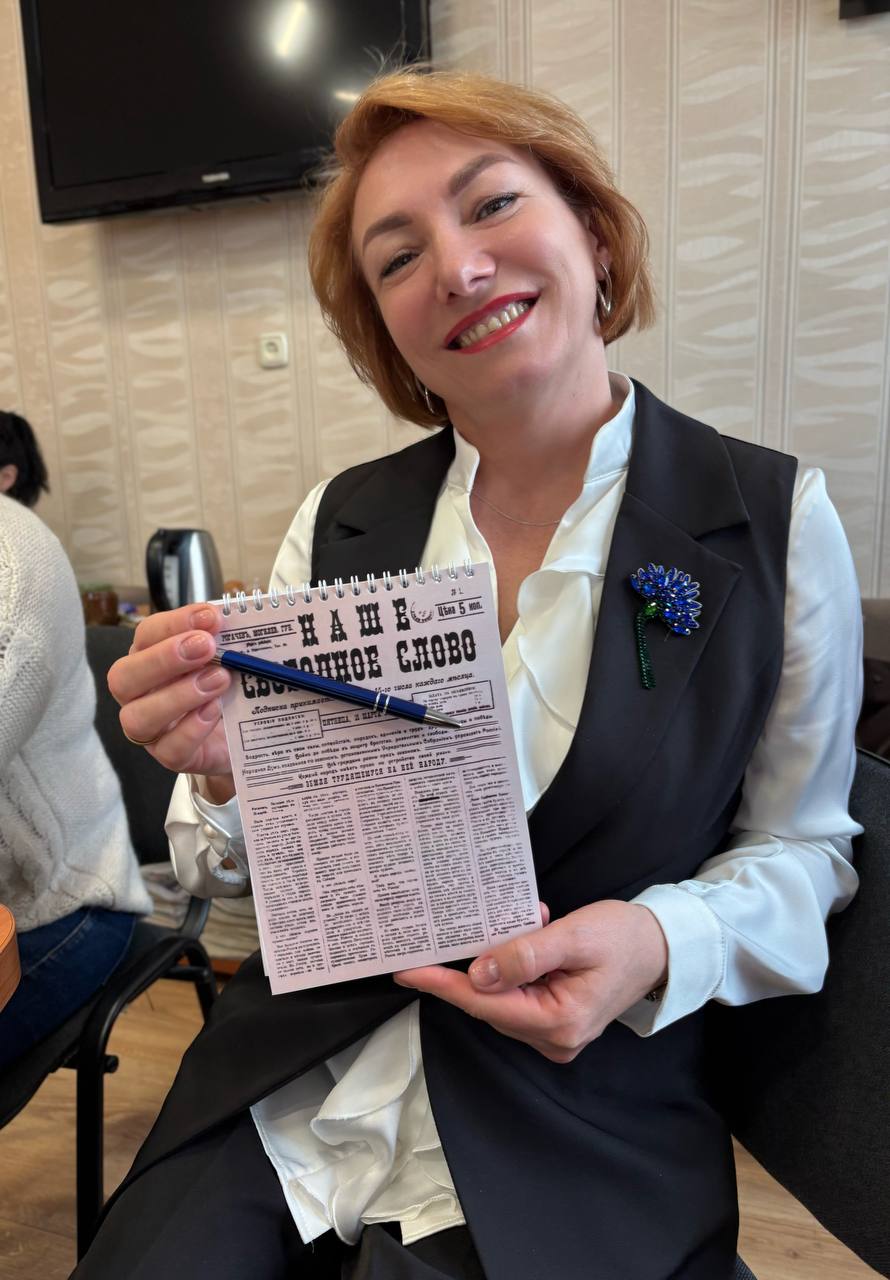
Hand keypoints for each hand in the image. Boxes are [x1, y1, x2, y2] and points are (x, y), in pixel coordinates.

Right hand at [107, 603, 234, 788]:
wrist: (241, 734)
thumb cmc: (224, 686)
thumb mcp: (225, 658)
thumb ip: (223, 639)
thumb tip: (235, 619)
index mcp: (148, 659)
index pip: (146, 635)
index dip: (175, 623)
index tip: (210, 617)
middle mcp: (139, 694)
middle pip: (124, 677)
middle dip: (164, 658)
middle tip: (206, 646)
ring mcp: (151, 729)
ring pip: (137, 718)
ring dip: (178, 695)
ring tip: (218, 679)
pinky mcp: (171, 756)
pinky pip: (169, 750)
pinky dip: (192, 728)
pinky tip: (215, 711)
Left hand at [394, 901, 667, 1062]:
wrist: (662, 948)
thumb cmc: (623, 937)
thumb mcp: (573, 936)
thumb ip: (525, 955)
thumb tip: (478, 973)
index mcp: (558, 1021)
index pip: (484, 1003)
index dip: (441, 985)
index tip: (407, 971)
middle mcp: (554, 1039)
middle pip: (489, 1004)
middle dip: (469, 967)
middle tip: (448, 932)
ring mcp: (556, 1036)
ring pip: (502, 1000)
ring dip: (495, 964)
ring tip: (514, 926)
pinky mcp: (557, 1023)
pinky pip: (518, 997)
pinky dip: (511, 970)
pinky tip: (523, 940)